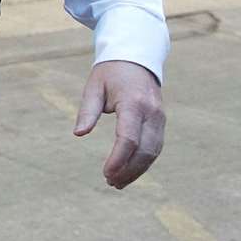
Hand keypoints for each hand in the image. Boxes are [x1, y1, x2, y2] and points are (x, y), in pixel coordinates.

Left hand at [73, 60, 164, 188]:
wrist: (137, 58)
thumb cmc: (110, 73)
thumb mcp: (93, 87)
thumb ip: (87, 110)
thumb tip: (79, 133)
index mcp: (134, 103)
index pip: (129, 138)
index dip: (118, 159)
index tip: (105, 173)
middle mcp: (151, 112)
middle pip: (145, 150)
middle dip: (128, 171)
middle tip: (110, 182)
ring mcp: (160, 118)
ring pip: (153, 152)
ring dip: (137, 171)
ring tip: (117, 183)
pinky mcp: (161, 122)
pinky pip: (155, 147)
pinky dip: (143, 163)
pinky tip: (129, 173)